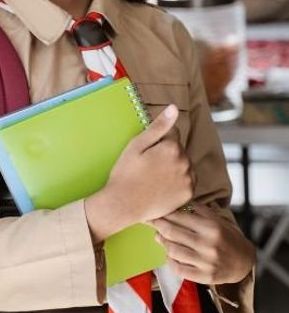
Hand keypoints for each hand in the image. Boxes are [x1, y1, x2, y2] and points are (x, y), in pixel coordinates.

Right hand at [105, 104, 194, 222]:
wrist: (123, 204)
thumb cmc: (125, 173)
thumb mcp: (136, 146)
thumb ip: (158, 126)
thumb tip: (173, 108)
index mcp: (172, 148)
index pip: (172, 134)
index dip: (157, 142)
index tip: (146, 154)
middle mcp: (185, 162)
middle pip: (179, 150)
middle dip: (166, 154)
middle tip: (147, 167)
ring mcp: (188, 180)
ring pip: (184, 165)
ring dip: (173, 167)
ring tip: (154, 178)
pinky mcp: (188, 194)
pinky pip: (186, 181)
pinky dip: (177, 182)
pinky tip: (161, 187)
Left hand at [151, 204, 254, 284]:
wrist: (245, 263)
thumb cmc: (228, 238)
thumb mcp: (218, 220)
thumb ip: (199, 211)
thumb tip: (178, 203)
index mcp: (211, 228)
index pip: (179, 217)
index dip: (163, 214)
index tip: (153, 211)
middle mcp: (208, 245)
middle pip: (171, 232)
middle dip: (157, 226)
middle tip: (150, 222)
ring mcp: (206, 262)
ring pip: (172, 250)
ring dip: (162, 243)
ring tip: (159, 238)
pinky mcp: (204, 276)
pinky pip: (179, 269)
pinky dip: (170, 261)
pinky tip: (169, 255)